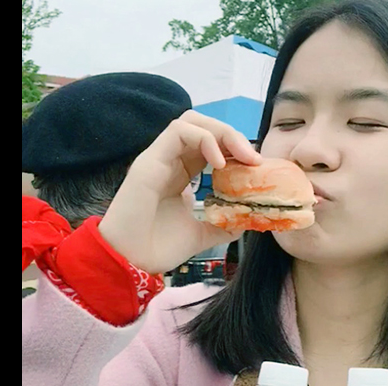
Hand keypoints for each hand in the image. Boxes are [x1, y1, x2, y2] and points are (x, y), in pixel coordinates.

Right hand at [98, 110, 261, 273]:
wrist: (130, 262)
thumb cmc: (157, 248)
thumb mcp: (201, 235)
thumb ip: (222, 224)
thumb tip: (247, 220)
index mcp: (181, 173)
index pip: (210, 144)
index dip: (235, 148)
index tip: (257, 166)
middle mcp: (170, 160)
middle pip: (203, 126)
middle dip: (233, 136)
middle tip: (255, 159)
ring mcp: (158, 158)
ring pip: (191, 121)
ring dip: (222, 133)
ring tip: (243, 156)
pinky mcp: (149, 161)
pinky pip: (178, 132)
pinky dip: (205, 140)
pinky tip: (220, 164)